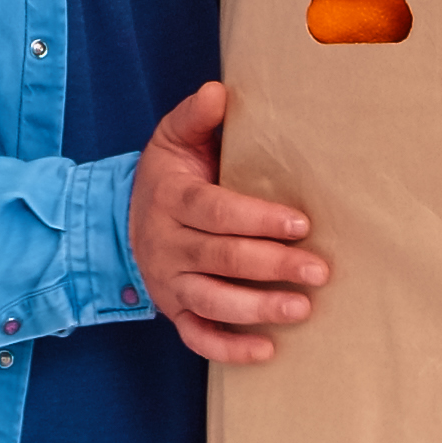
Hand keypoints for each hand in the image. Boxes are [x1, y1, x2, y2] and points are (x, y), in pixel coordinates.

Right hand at [128, 82, 327, 363]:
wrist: (122, 219)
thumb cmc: (168, 176)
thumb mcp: (173, 139)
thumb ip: (196, 116)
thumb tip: (219, 92)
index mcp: (172, 199)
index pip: (215, 211)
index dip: (258, 219)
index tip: (300, 223)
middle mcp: (167, 244)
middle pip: (221, 258)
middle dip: (271, 265)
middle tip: (319, 270)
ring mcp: (170, 282)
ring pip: (212, 301)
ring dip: (257, 309)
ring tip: (302, 308)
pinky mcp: (174, 311)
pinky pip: (198, 337)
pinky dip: (229, 349)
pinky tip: (267, 351)